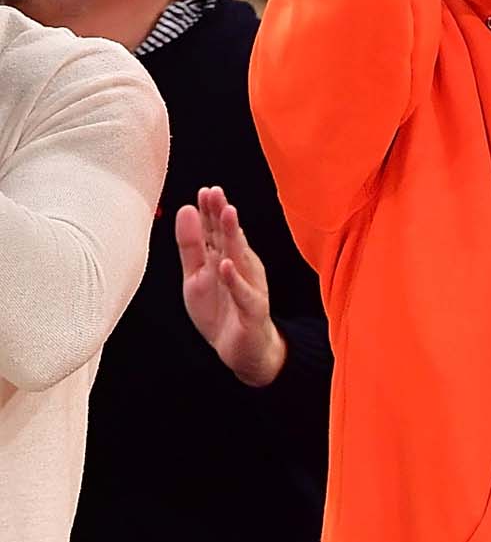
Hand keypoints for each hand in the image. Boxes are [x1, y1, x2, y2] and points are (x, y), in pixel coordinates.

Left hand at [175, 185, 285, 386]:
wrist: (243, 350)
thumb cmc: (221, 311)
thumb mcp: (196, 275)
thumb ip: (191, 245)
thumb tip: (186, 209)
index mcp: (225, 256)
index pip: (217, 230)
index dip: (211, 210)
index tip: (205, 190)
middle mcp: (240, 267)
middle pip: (230, 237)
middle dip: (223, 214)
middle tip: (216, 192)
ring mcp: (249, 287)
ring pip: (240, 259)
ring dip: (234, 236)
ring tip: (228, 214)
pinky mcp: (253, 310)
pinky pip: (244, 294)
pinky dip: (235, 280)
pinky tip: (226, 266)